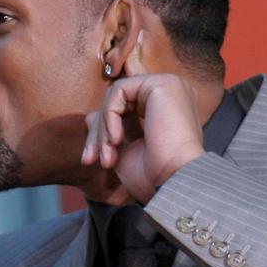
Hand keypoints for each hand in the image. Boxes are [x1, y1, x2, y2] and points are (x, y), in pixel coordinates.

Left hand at [81, 34, 204, 202]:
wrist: (176, 182)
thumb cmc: (155, 175)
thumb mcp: (123, 152)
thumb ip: (108, 131)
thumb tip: (90, 116)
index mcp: (166, 109)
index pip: (124, 108)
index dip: (103, 130)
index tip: (92, 159)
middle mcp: (169, 94)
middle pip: (118, 101)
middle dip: (99, 131)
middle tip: (92, 160)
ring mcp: (167, 86)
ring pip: (116, 96)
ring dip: (103, 127)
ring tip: (108, 156)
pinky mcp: (161, 84)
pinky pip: (119, 91)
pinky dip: (110, 116)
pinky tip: (116, 140)